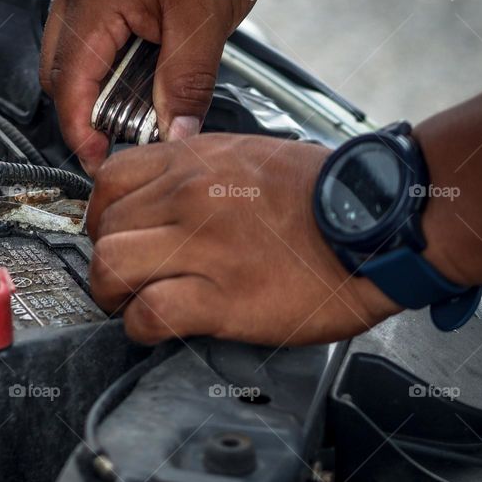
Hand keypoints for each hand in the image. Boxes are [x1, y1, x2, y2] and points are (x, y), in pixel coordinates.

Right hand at [40, 0, 297, 174]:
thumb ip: (186, 84)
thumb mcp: (206, 20)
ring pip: (69, 54)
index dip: (80, 130)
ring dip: (96, 86)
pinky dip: (106, 61)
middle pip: (58, 72)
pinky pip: (85, 32)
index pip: (68, 83)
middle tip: (121, 138)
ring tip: (136, 106)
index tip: (99, 159)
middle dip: (85, 112)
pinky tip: (138, 70)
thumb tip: (175, 135)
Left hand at [86, 136, 400, 344]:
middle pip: (103, 228)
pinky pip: (149, 313)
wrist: (379, 223)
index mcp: (194, 161)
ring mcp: (203, 246)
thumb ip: (198, 168)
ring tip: (131, 303)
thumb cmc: (323, 193)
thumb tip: (163, 190)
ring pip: (111, 265)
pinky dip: (142, 326)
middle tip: (124, 276)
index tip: (114, 232)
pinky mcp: (222, 297)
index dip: (102, 214)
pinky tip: (157, 326)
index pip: (109, 180)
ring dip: (112, 293)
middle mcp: (189, 197)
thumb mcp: (249, 155)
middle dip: (104, 258)